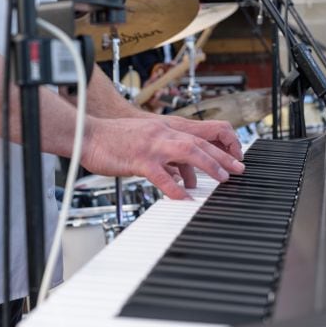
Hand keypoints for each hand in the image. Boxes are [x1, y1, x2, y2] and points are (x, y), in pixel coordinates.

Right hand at [81, 116, 244, 199]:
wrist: (87, 134)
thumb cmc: (114, 140)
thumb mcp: (145, 142)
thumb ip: (165, 155)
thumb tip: (183, 175)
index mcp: (164, 128)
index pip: (200, 134)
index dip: (219, 146)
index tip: (233, 159)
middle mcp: (161, 133)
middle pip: (200, 142)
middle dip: (222, 157)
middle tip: (238, 170)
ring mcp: (151, 145)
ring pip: (188, 151)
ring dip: (208, 165)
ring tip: (221, 179)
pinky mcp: (138, 159)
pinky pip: (160, 175)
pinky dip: (174, 188)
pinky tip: (183, 198)